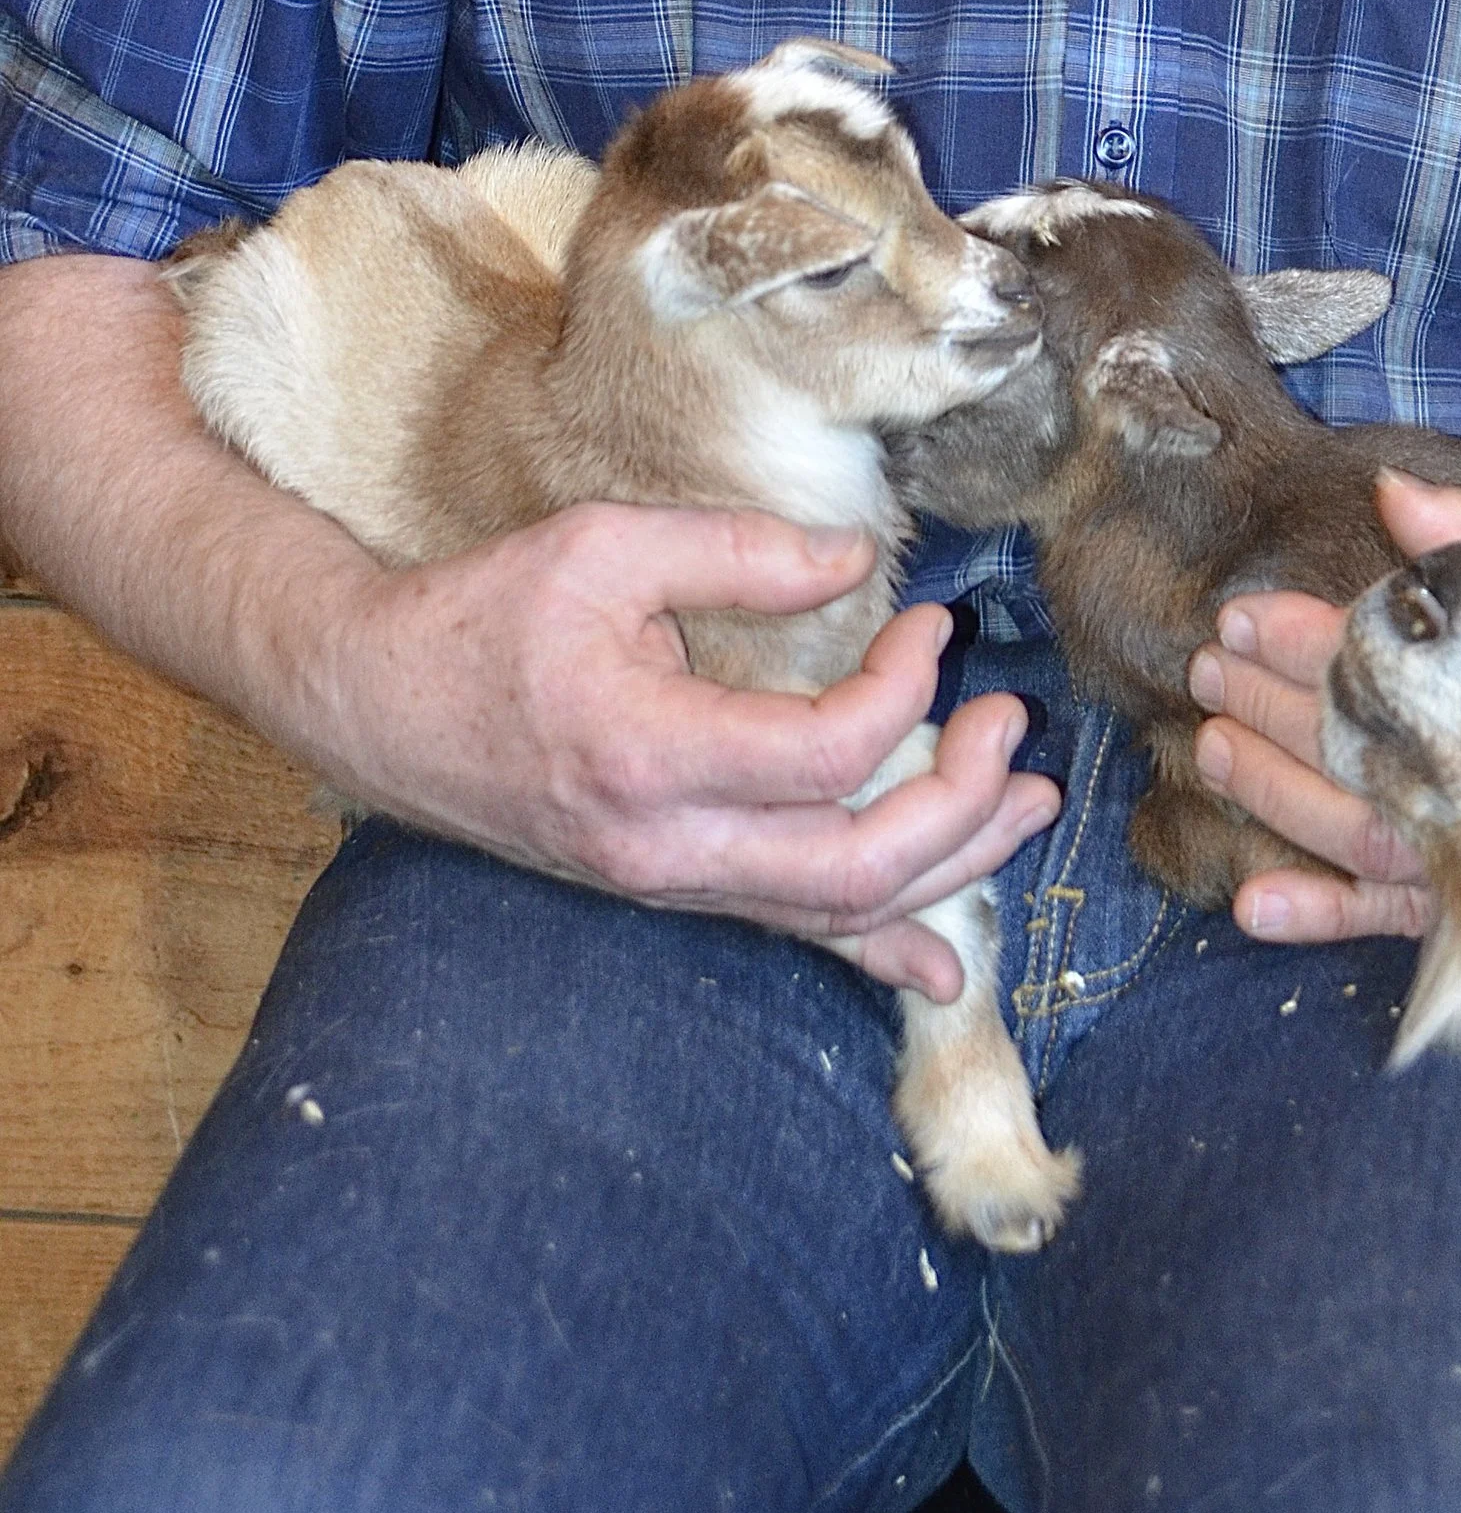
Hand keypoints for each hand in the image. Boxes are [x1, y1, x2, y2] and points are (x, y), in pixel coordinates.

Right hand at [319, 504, 1060, 997]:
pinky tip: (946, 965)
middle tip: (1010, 721)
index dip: (908, 688)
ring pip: (837, 912)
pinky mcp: (670, 891)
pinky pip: (788, 935)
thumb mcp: (607, 547)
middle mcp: (665, 845)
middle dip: (961, 800)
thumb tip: (861, 560)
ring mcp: (668, 884)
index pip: (828, 753)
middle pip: (856, 865)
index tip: (934, 621)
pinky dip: (877, 951)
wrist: (380, 704)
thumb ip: (743, 551)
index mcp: (651, 750)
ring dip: (950, 866)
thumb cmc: (486, 616)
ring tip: (1028, 804)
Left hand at [1188, 588, 1433, 946]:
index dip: (1297, 637)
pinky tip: (1250, 906)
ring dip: (1272, 789)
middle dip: (1267, 703)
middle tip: (1205, 668)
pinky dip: (1319, 912)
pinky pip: (1386, 917)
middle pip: (1351, 742)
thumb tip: (1393, 503)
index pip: (1377, 660)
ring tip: (1208, 746)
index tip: (1237, 620)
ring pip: (1353, 829)